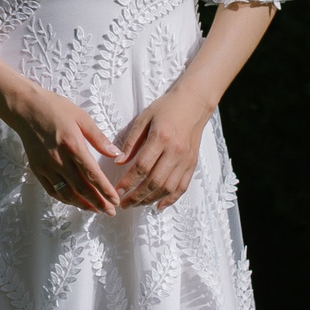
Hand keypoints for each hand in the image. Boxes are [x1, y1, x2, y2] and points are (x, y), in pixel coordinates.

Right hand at [4, 86, 123, 211]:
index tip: (116, 201)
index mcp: (73, 145)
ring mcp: (46, 167)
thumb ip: (98, 138)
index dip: (105, 190)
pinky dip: (65, 199)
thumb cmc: (55, 109)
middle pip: (81, 188)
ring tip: (95, 210)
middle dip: (98, 203)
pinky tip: (75, 201)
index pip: (92, 175)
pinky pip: (52, 190)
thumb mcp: (81, 117)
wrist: (25, 108)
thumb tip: (116, 154)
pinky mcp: (37, 170)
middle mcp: (59, 160)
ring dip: (82, 205)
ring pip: (66, 193)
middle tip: (110, 212)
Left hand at [112, 90, 211, 209]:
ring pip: (168, 188)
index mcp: (161, 138)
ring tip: (137, 204)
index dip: (128, 182)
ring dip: (151, 200)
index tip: (116, 191)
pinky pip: (182, 187)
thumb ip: (131, 141)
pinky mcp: (192, 164)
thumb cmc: (165, 108)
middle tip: (123, 204)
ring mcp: (185, 160)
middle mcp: (175, 151)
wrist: (193, 103)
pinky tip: (159, 206)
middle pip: (154, 181)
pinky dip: (170, 199)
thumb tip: (118, 161)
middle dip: (137, 196)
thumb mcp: (144, 118)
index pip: (142, 166)